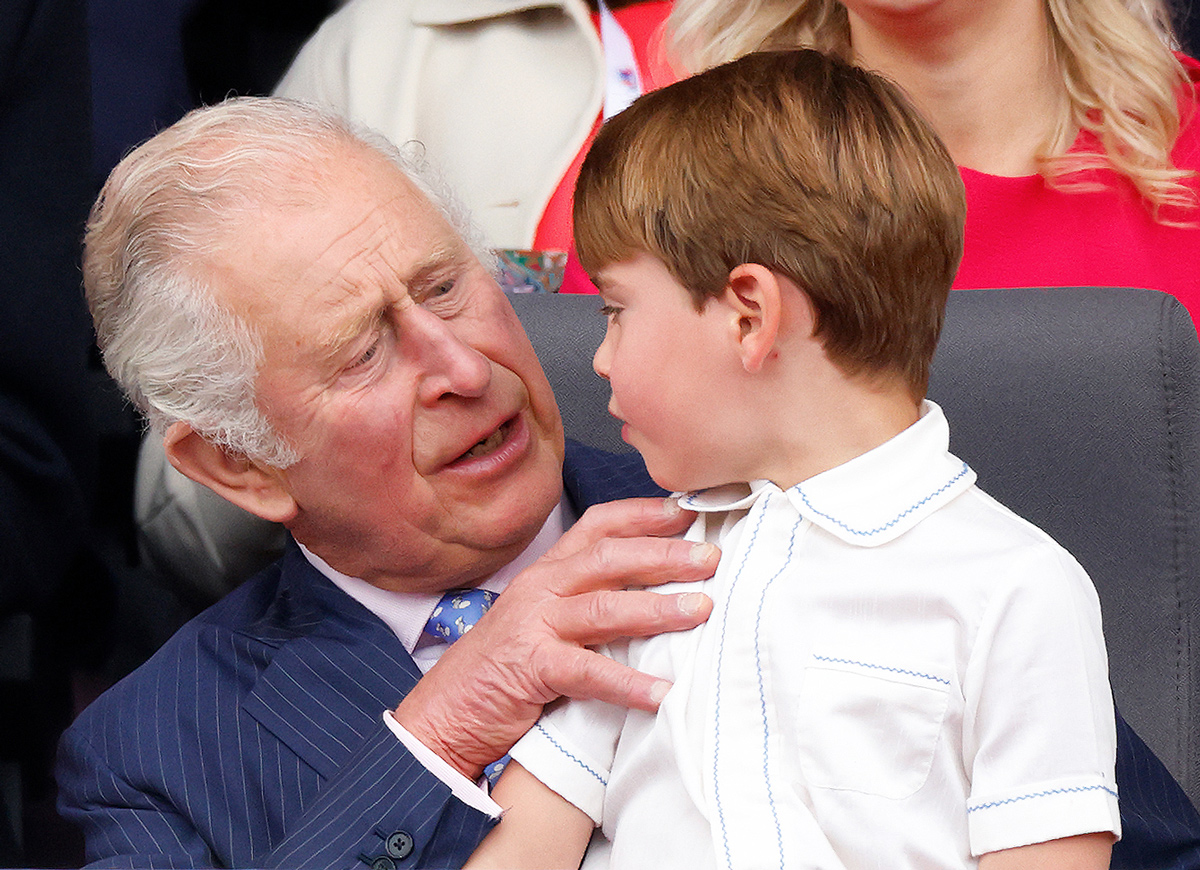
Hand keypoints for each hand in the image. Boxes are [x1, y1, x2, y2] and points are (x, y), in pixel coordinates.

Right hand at [393, 496, 716, 779]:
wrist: (445, 712)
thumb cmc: (503, 667)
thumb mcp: (543, 619)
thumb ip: (586, 600)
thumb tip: (655, 591)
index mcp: (547, 572)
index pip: (598, 526)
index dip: (644, 514)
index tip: (689, 509)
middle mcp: (540, 589)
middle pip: (608, 558)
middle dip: (664, 553)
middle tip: (711, 556)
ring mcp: (533, 626)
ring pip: (603, 607)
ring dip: (657, 608)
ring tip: (701, 609)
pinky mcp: (530, 669)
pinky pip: (586, 672)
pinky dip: (626, 683)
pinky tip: (661, 693)